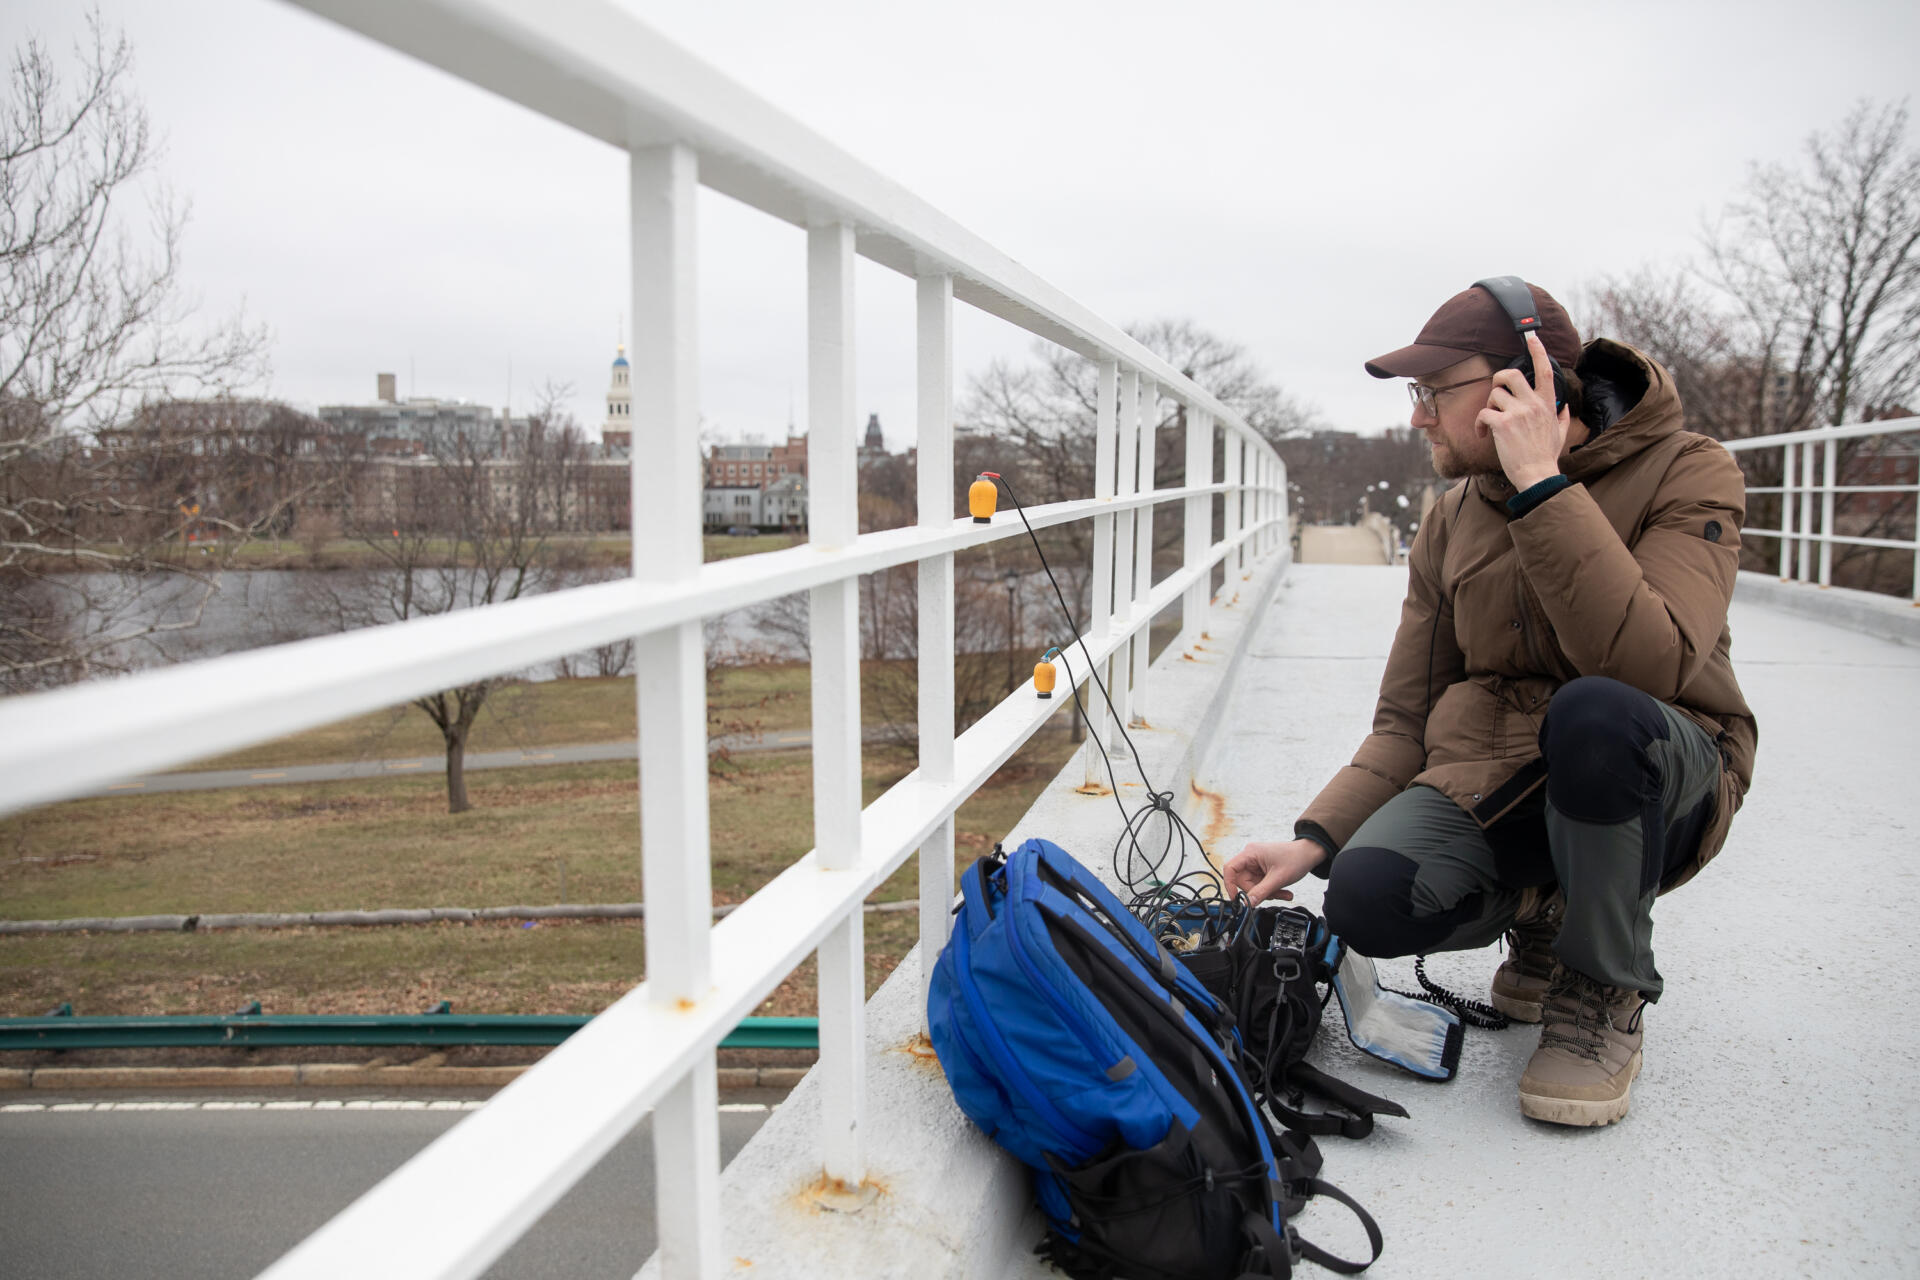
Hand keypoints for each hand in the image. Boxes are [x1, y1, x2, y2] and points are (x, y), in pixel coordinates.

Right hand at [1221, 838, 1325, 903]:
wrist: (1310, 854)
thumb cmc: (1296, 858)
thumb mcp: (1278, 878)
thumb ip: (1261, 892)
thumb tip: (1248, 903)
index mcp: (1250, 853)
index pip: (1230, 869)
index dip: (1230, 885)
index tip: (1237, 899)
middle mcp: (1251, 857)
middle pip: (1243, 881)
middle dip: (1258, 892)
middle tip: (1273, 895)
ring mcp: (1257, 864)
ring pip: (1254, 885)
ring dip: (1268, 893)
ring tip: (1284, 893)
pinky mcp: (1262, 870)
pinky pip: (1261, 884)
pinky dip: (1272, 890)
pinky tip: (1284, 891)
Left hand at [1477, 331, 1570, 490]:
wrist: (1538, 475)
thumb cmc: (1546, 456)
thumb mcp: (1561, 433)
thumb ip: (1562, 417)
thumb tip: (1565, 408)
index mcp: (1548, 404)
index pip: (1545, 371)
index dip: (1537, 351)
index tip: (1532, 337)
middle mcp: (1533, 405)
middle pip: (1511, 375)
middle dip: (1498, 378)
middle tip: (1495, 393)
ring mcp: (1518, 413)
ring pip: (1494, 394)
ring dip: (1488, 406)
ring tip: (1491, 422)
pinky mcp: (1502, 425)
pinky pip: (1483, 413)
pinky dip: (1479, 423)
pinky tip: (1482, 434)